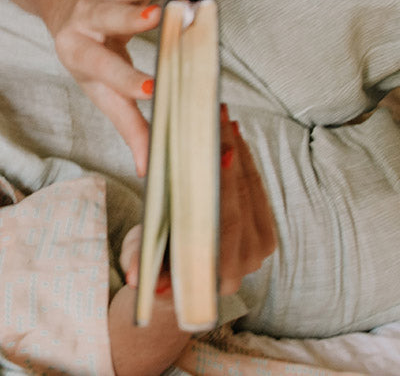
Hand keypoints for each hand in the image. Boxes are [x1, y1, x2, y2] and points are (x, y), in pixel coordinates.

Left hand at [43, 0, 171, 174]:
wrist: (67, 11)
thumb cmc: (91, 60)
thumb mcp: (103, 93)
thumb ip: (130, 127)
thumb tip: (151, 169)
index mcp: (83, 58)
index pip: (107, 72)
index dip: (127, 81)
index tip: (151, 89)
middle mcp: (87, 25)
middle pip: (108, 21)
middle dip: (130, 20)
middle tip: (153, 18)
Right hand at [118, 107, 276, 295]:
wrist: (179, 280)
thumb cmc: (157, 268)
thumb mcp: (142, 264)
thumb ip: (141, 267)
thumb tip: (135, 277)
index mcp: (220, 272)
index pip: (228, 223)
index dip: (227, 186)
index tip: (222, 151)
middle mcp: (247, 261)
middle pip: (244, 199)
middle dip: (232, 153)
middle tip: (218, 118)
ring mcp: (260, 245)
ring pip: (253, 188)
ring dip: (239, 149)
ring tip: (222, 118)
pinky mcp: (264, 228)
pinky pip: (257, 188)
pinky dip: (245, 159)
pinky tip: (232, 134)